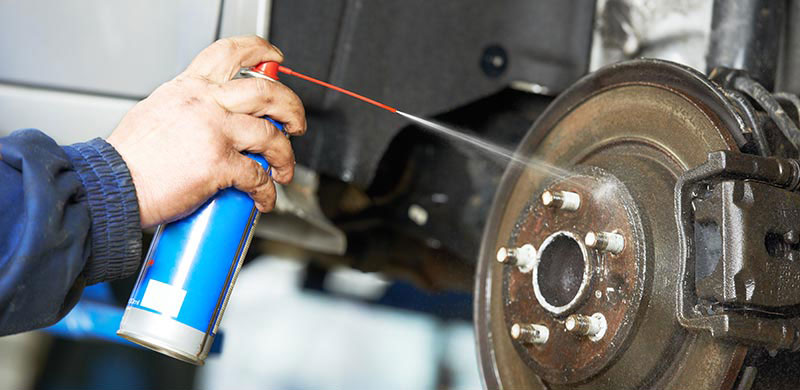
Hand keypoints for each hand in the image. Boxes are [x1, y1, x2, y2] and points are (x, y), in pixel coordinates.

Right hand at [107, 36, 306, 227]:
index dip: (260, 50)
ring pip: (271, 135)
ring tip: (283, 169)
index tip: (274, 56)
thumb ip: (188, 108)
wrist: (110, 184)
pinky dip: (267, 191)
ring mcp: (214, 132)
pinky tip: (264, 198)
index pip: (230, 53)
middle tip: (295, 124)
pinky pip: (258, 176)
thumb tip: (212, 119)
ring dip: (285, 155)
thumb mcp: (157, 111)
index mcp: (190, 87)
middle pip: (267, 92)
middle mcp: (205, 103)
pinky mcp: (218, 164)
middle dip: (291, 108)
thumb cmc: (129, 158)